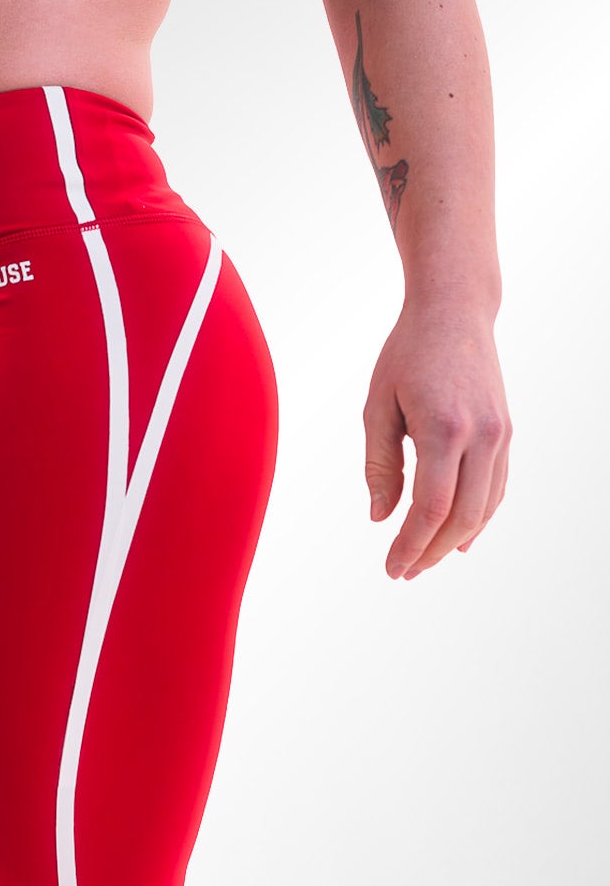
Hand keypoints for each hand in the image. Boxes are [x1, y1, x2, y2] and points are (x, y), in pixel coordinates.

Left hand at [362, 298, 510, 578]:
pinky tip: (460, 539)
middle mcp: (481, 435)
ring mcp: (500, 434)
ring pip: (484, 507)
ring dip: (455, 541)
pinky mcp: (506, 432)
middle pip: (461, 516)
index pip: (430, 508)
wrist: (455, 312)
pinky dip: (479, 517)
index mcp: (444, 429)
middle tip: (404, 572)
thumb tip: (380, 519)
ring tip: (425, 561)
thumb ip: (380, 466)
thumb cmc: (407, 355)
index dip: (411, 545)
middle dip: (431, 551)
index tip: (391, 567)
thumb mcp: (378, 408)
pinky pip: (496, 487)